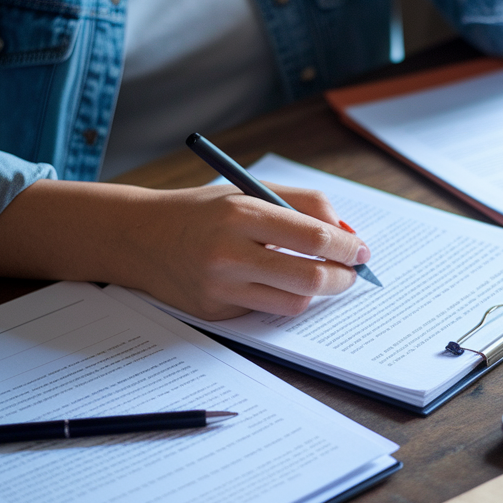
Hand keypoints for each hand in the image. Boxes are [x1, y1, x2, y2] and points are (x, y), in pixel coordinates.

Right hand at [139, 183, 369, 320]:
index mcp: (241, 212)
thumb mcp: (249, 191)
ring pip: (294, 302)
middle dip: (343, 278)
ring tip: (319, 277)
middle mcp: (230, 252)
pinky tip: (273, 282)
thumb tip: (346, 235)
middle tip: (353, 273)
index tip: (362, 251)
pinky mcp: (215, 312)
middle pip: (311, 277)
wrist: (140, 237)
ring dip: (316, 293)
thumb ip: (303, 205)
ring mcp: (221, 287)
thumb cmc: (204, 212)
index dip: (348, 247)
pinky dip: (281, 298)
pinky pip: (266, 310)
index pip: (315, 237)